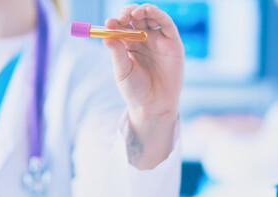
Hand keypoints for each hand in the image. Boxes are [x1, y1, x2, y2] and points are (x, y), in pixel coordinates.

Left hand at [103, 3, 183, 121]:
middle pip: (135, 17)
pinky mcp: (172, 41)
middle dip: (127, 14)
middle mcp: (143, 39)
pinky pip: (166, 24)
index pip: (121, 26)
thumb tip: (105, 37)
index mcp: (128, 44)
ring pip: (150, 17)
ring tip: (134, 14)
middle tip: (122, 19)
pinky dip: (158, 14)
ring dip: (141, 10)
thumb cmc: (135, 89)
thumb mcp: (123, 71)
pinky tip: (149, 10)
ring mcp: (158, 39)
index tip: (108, 24)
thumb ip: (117, 53)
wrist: (154, 105)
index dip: (115, 22)